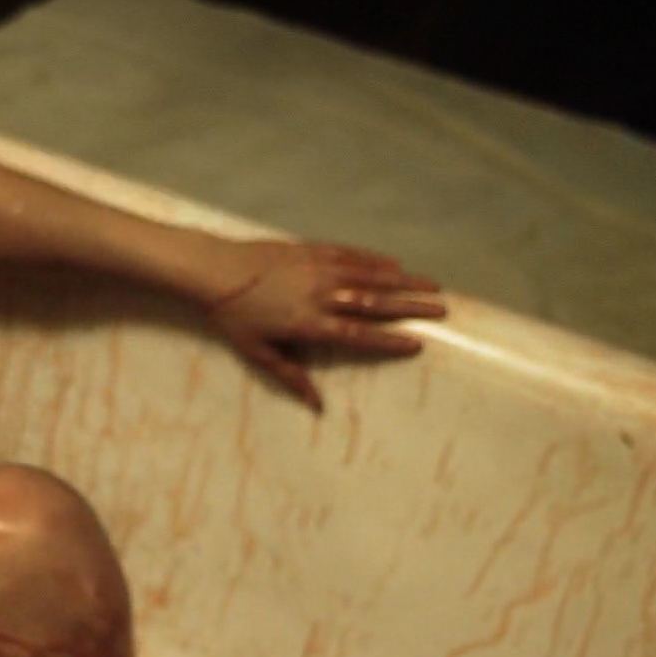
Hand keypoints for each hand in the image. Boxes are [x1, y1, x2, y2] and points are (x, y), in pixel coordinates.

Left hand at [198, 238, 445, 412]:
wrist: (214, 270)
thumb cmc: (234, 316)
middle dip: (409, 306)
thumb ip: (291, 376)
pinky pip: (349, 254)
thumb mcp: (258, 353)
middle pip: (372, 303)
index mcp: (308, 324)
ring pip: (368, 275)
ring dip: (402, 280)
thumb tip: (317, 407)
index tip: (417, 343)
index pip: (357, 335)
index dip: (388, 340)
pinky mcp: (310, 250)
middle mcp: (319, 295)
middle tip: (441, 310)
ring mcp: (317, 269)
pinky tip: (395, 263)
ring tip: (432, 285)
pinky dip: (374, 259)